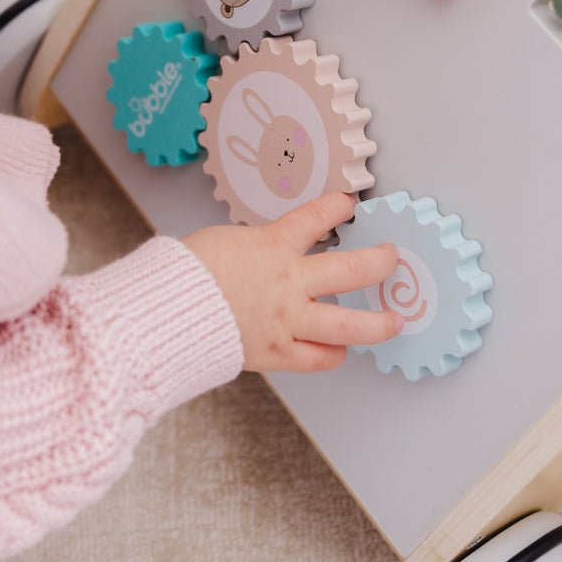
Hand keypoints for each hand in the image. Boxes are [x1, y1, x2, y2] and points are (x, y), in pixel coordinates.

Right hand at [182, 192, 401, 372]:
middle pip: (353, 269)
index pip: (317, 217)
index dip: (337, 207)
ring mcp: (287, 320)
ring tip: (394, 320)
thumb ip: (256, 249)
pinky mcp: (277, 352)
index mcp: (272, 246)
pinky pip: (318, 357)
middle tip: (390, 258)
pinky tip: (339, 349)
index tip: (347, 204)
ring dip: (378, 323)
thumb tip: (267, 253)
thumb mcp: (224, 242)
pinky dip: (332, 354)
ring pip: (349, 325)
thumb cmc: (184, 274)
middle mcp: (289, 282)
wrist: (166, 311)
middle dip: (379, 262)